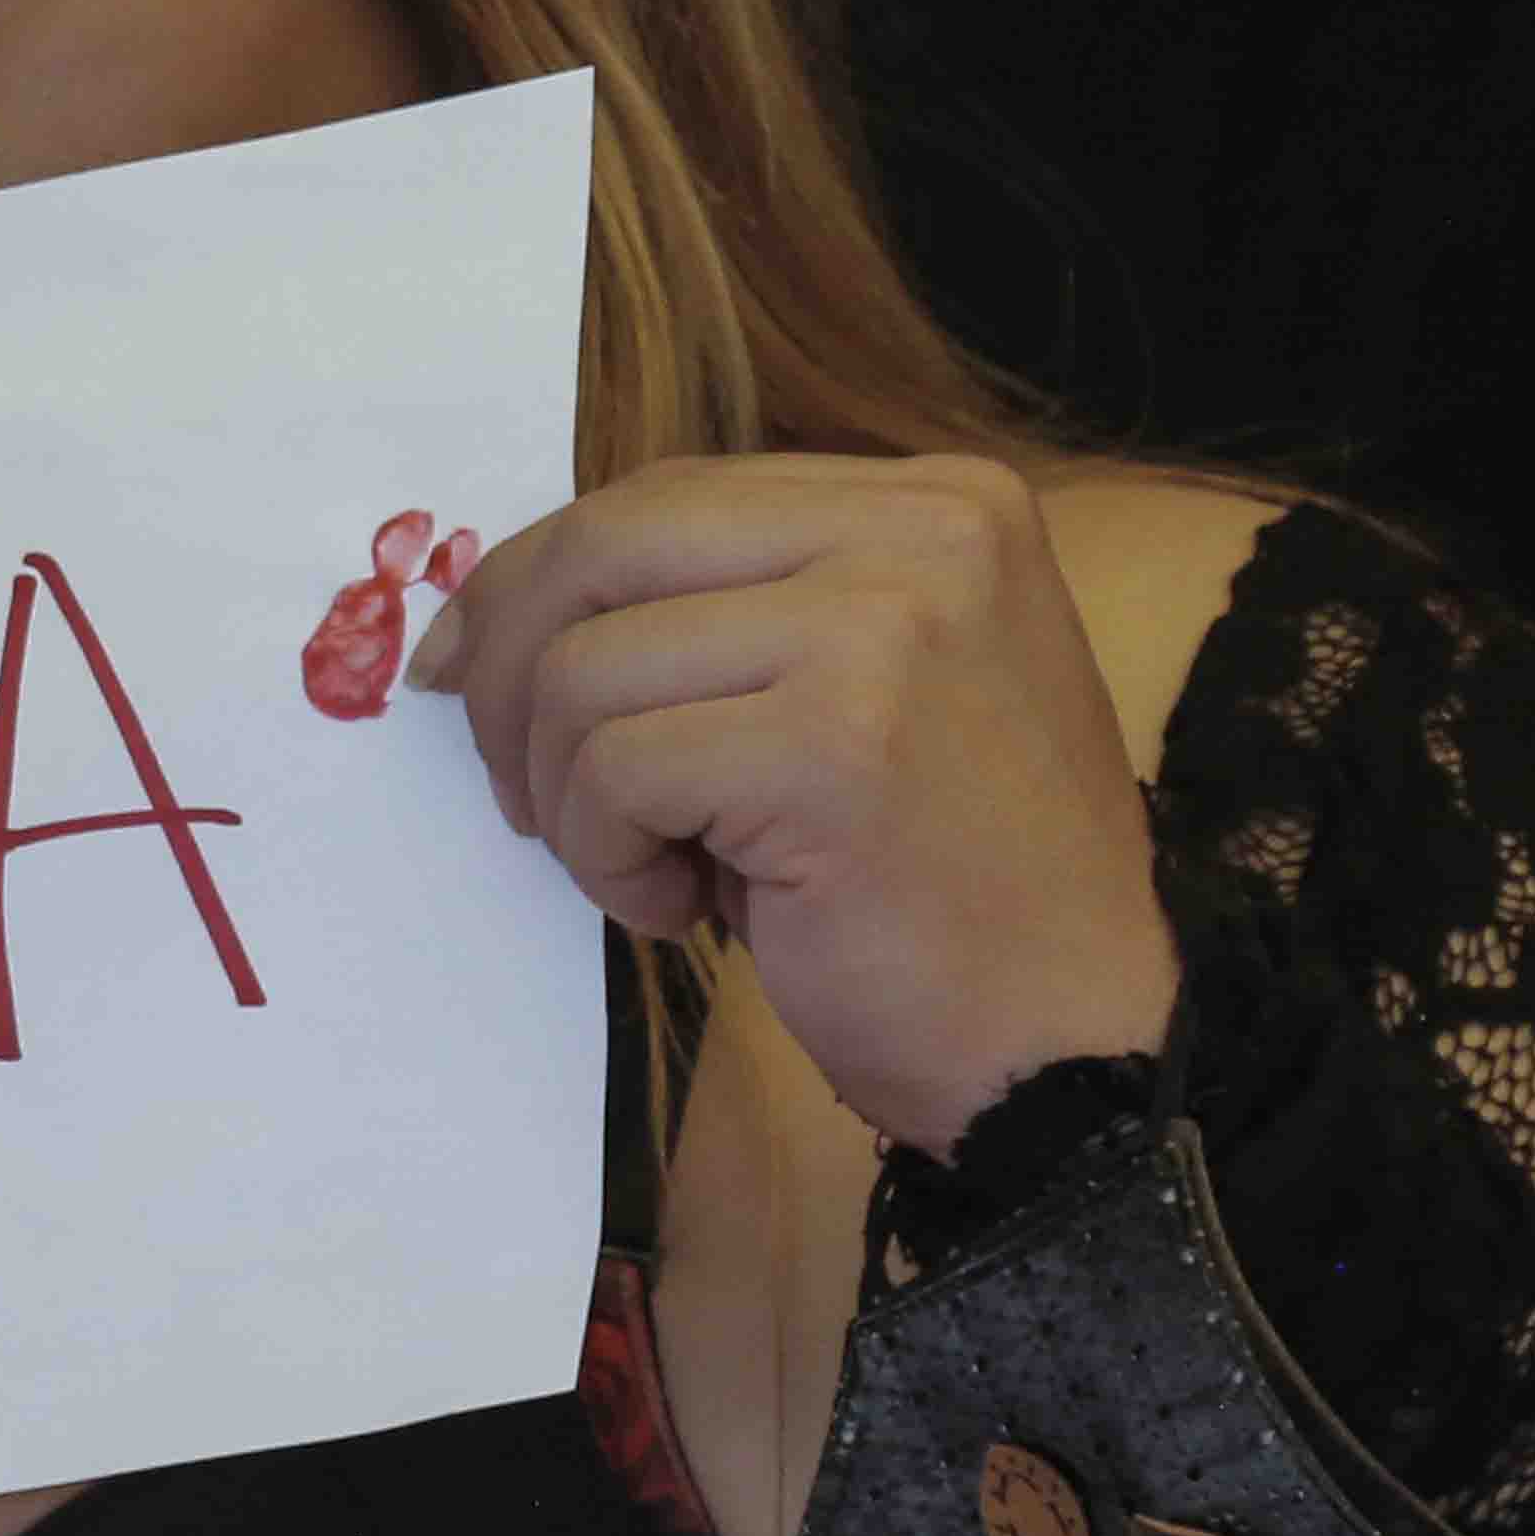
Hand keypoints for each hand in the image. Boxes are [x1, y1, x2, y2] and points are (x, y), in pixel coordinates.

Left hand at [415, 450, 1177, 1153]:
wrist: (1071, 1038)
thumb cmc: (942, 883)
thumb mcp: (851, 693)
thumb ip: (730, 616)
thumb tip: (497, 615)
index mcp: (939, 504)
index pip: (665, 498)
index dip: (533, 582)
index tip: (463, 672)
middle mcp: (927, 535)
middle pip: (606, 547)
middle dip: (511, 673)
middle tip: (520, 792)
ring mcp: (886, 627)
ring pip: (585, 672)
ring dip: (570, 801)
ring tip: (657, 871)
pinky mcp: (834, 742)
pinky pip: (614, 772)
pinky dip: (608, 859)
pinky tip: (687, 908)